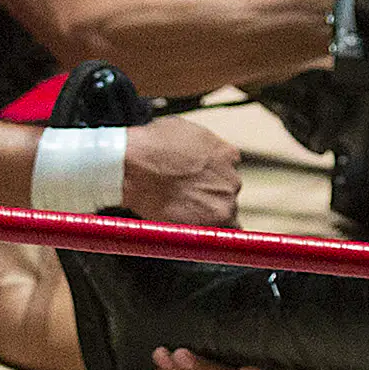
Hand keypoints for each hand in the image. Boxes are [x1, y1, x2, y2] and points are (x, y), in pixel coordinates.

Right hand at [116, 117, 245, 225]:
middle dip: (209, 196)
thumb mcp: (184, 131)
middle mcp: (232, 179)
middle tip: (186, 199)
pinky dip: (210, 238)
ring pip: (225, 215)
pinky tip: (194, 236)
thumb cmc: (152, 145)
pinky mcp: (214, 224)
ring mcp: (225, 203)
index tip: (195, 182)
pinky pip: (221, 237)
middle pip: (226, 193)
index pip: (227, 170)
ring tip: (182, 216)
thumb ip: (198, 146)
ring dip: (208, 216)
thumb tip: (191, 152)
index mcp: (227, 155)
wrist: (137, 166)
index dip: (209, 177)